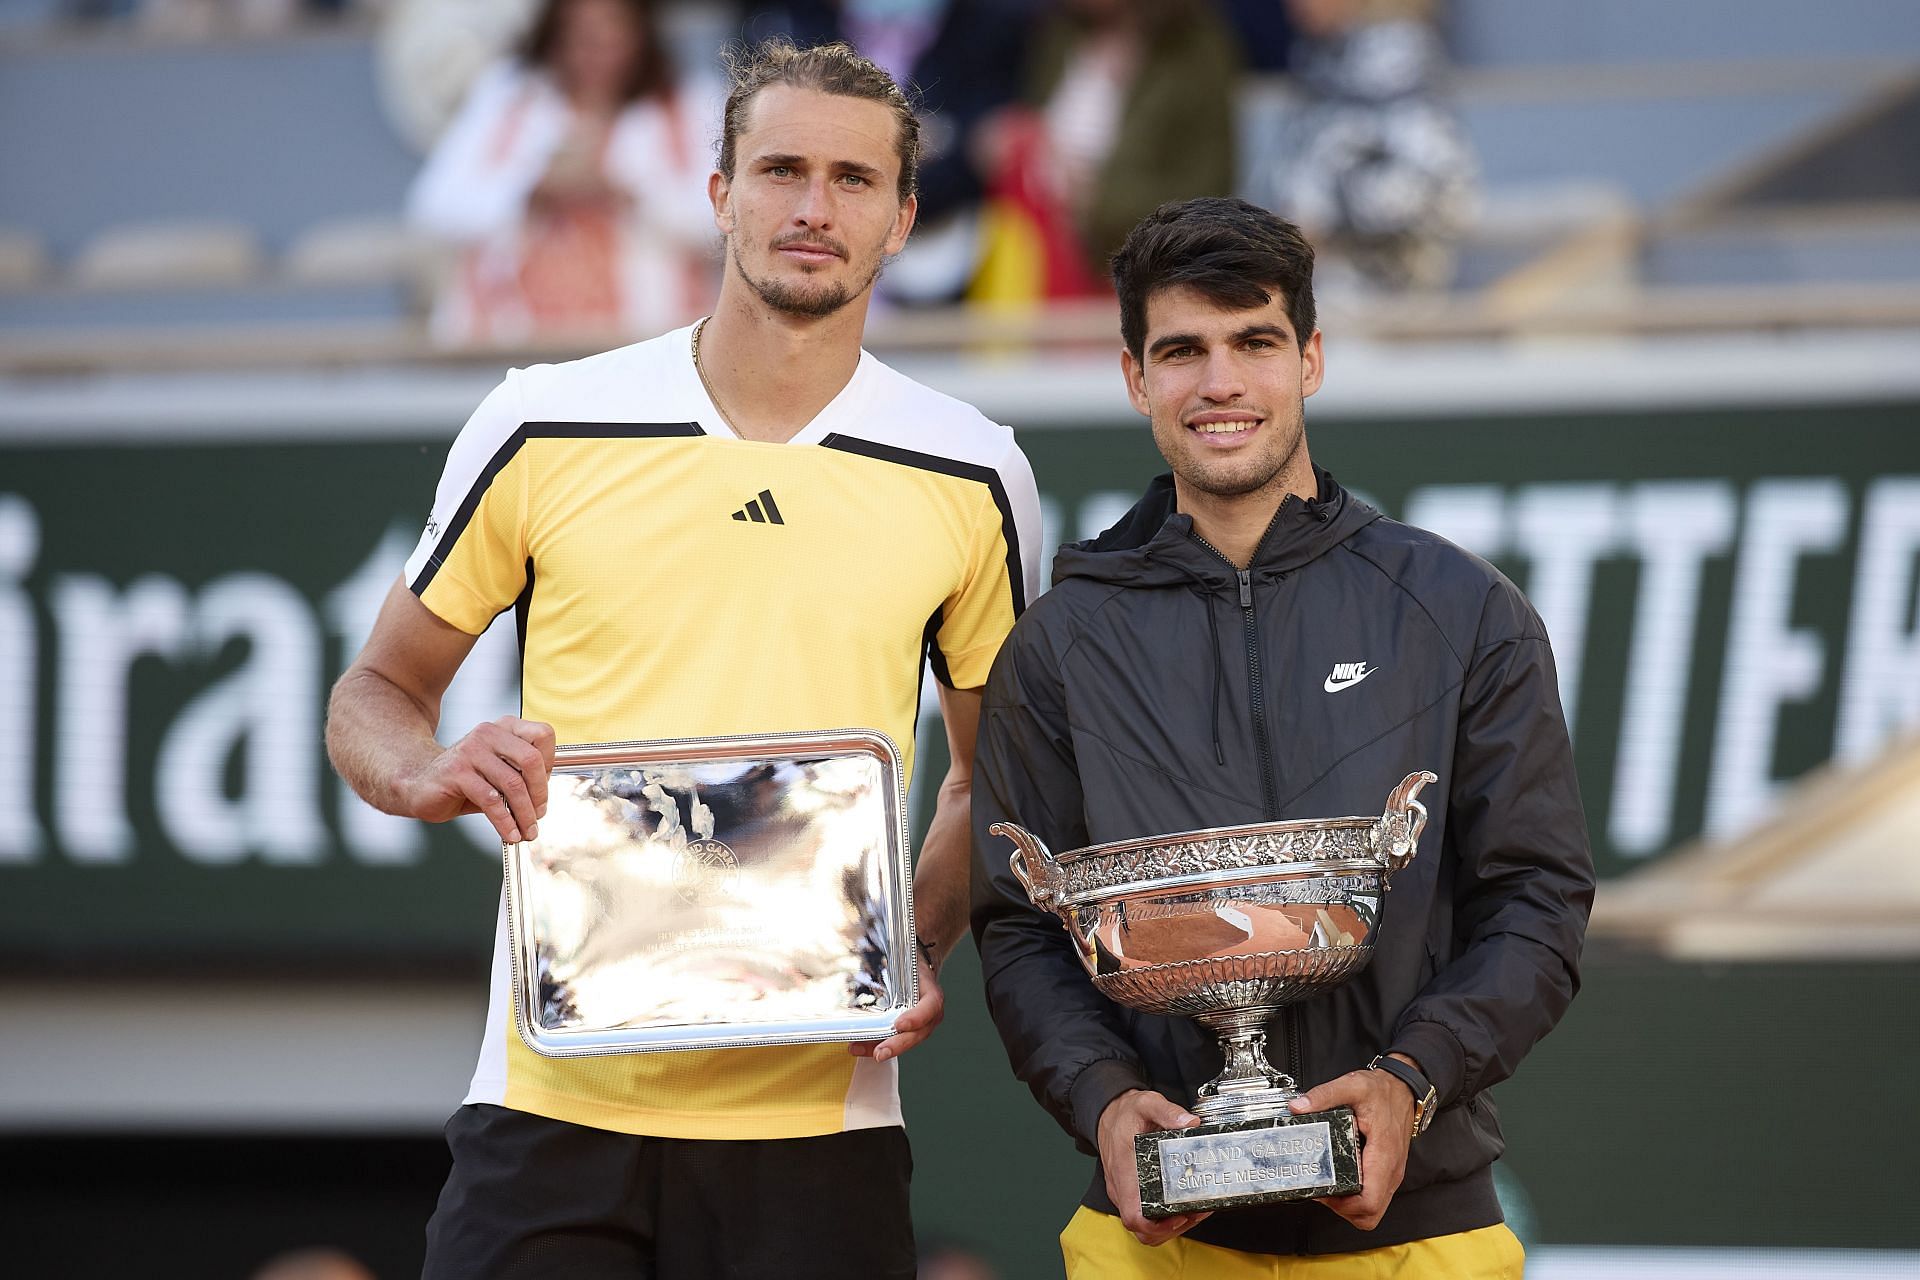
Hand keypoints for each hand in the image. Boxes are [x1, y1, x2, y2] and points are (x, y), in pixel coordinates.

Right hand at [403, 715, 555, 842]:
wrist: (420, 784)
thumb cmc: (464, 779)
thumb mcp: (497, 772)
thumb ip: (520, 777)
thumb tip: (543, 799)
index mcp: (504, 728)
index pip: (543, 735)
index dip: (550, 764)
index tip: (544, 789)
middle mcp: (488, 733)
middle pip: (531, 760)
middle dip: (540, 793)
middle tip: (539, 814)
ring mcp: (471, 751)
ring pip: (513, 784)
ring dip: (524, 813)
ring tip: (527, 830)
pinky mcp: (457, 772)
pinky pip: (491, 800)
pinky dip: (505, 822)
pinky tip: (509, 833)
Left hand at [850, 946, 944, 1062]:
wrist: (915, 967)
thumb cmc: (910, 963)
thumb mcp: (907, 958)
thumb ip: (889, 962)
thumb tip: (859, 958)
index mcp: (932, 994)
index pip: (930, 1007)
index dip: (916, 1018)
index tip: (899, 1025)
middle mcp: (929, 1014)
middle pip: (917, 1033)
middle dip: (897, 1045)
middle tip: (879, 1053)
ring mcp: (919, 1026)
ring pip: (904, 1041)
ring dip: (881, 1047)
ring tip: (858, 1049)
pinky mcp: (905, 1030)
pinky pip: (893, 1041)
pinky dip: (874, 1045)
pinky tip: (857, 1047)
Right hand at [1097, 1090, 1211, 1245]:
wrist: (1108, 1112)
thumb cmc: (1125, 1112)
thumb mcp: (1146, 1103)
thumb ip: (1167, 1111)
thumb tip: (1189, 1122)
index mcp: (1124, 1170)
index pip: (1134, 1215)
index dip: (1157, 1225)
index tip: (1179, 1215)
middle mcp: (1121, 1187)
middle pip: (1142, 1228)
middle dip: (1171, 1229)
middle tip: (1194, 1213)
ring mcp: (1123, 1192)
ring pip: (1143, 1227)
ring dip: (1169, 1227)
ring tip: (1193, 1212)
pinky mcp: (1128, 1192)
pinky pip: (1144, 1215)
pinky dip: (1163, 1219)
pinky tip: (1181, 1205)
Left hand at [1288, 1057, 1419, 1230]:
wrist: (1403, 1089)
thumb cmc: (1384, 1091)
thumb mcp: (1353, 1086)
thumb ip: (1324, 1095)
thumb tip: (1299, 1106)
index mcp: (1383, 1156)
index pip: (1368, 1201)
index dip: (1343, 1205)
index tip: (1324, 1191)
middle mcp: (1390, 1171)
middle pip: (1369, 1214)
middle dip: (1343, 1209)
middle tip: (1323, 1191)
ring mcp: (1391, 1174)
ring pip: (1372, 1210)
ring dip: (1349, 1207)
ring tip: (1329, 1188)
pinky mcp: (1387, 1173)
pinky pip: (1374, 1198)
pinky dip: (1357, 1199)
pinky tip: (1341, 1181)